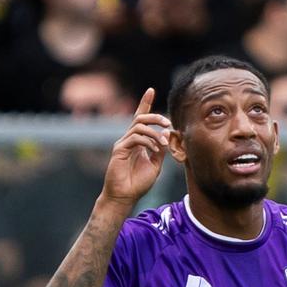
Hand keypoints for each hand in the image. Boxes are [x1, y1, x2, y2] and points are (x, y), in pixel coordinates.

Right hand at [101, 88, 170, 207]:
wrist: (125, 196)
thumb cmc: (138, 183)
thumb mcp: (155, 164)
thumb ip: (160, 149)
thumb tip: (167, 135)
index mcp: (137, 141)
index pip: (140, 117)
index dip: (145, 103)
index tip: (151, 90)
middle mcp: (128, 139)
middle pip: (140, 117)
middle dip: (155, 116)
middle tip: (167, 123)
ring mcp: (123, 143)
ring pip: (138, 126)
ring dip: (154, 132)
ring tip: (162, 143)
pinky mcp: (119, 150)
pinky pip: (135, 138)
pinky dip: (148, 141)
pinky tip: (155, 150)